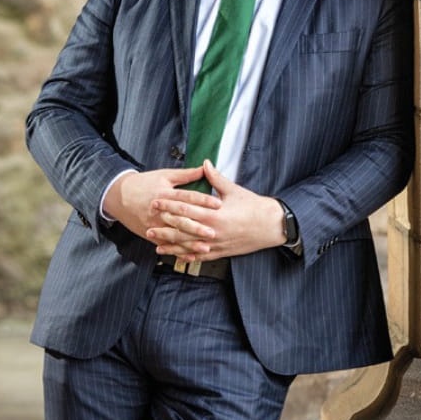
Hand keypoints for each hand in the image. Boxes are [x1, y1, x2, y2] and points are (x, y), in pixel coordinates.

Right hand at [103, 167, 220, 254]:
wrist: (119, 197)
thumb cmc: (144, 184)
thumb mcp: (163, 175)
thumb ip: (185, 175)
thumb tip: (204, 168)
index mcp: (164, 193)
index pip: (186, 197)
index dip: (203, 200)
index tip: (218, 204)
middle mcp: (159, 210)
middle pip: (180, 219)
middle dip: (197, 227)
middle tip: (213, 232)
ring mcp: (154, 224)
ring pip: (174, 235)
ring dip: (190, 243)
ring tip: (205, 248)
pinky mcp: (150, 234)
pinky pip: (166, 245)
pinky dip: (178, 252)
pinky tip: (190, 257)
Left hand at [146, 160, 283, 259]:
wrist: (271, 226)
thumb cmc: (254, 206)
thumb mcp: (234, 190)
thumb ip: (216, 178)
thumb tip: (205, 162)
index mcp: (214, 214)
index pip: (186, 208)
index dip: (169, 205)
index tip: (156, 201)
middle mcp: (213, 231)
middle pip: (182, 229)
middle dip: (164, 226)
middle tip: (149, 222)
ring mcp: (216, 244)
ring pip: (188, 246)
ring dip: (171, 245)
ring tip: (155, 244)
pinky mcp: (221, 252)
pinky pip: (200, 256)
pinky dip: (187, 256)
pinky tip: (176, 257)